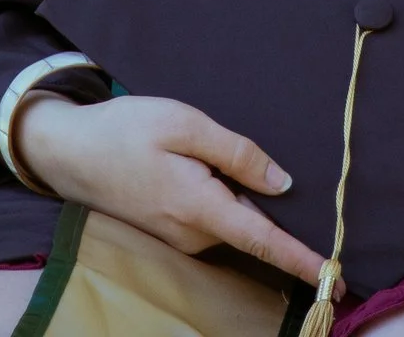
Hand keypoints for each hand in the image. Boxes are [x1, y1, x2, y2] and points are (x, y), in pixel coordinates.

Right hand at [13, 92, 328, 285]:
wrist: (69, 152)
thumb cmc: (125, 130)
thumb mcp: (184, 123)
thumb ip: (236, 153)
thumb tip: (281, 182)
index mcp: (200, 207)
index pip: (263, 241)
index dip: (301, 261)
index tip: (334, 281)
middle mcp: (193, 233)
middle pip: (252, 226)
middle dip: (272, 210)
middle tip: (263, 168)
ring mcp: (181, 236)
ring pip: (232, 219)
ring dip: (242, 197)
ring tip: (209, 154)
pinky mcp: (172, 230)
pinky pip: (213, 218)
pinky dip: (224, 198)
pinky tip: (207, 168)